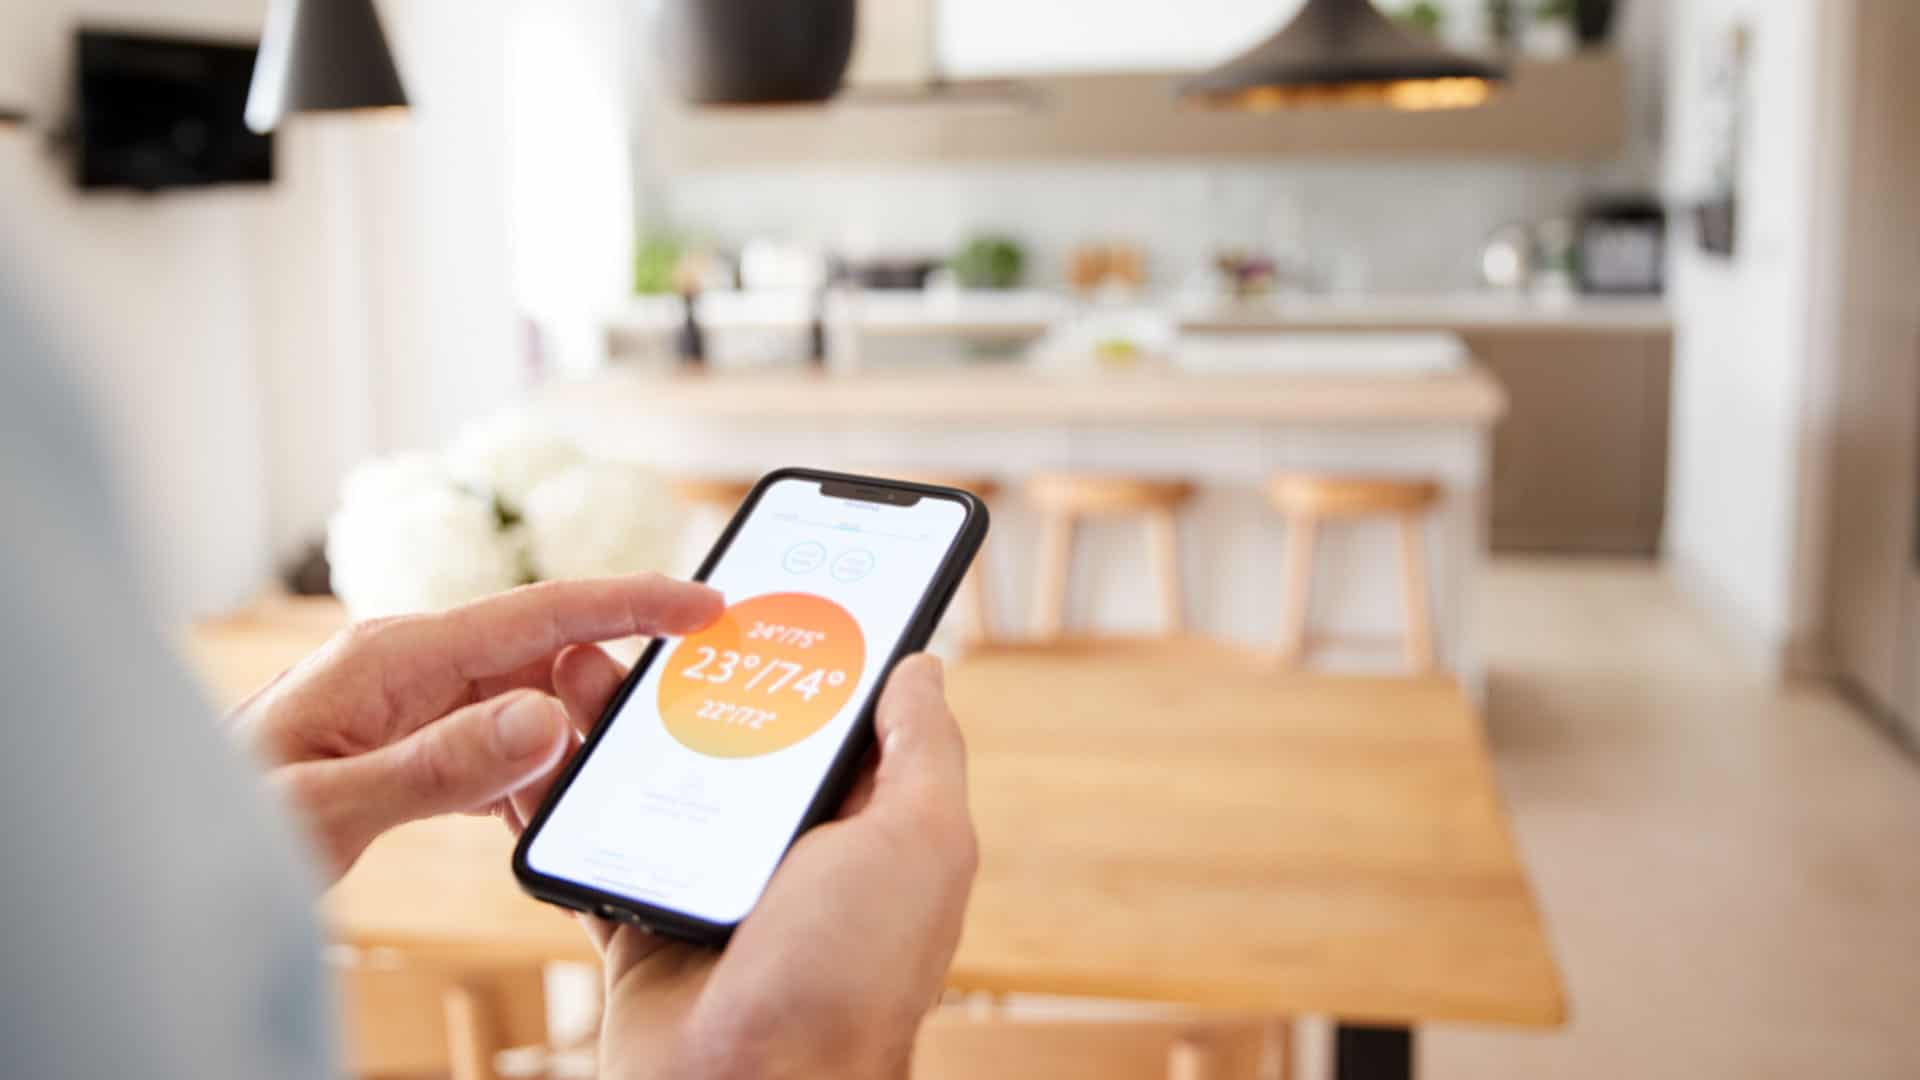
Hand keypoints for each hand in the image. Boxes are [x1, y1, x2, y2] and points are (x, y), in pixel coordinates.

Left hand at [233, 576, 723, 882]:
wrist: (158, 862)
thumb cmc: (219, 828)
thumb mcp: (328, 809)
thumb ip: (439, 767)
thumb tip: (548, 718)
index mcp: (393, 655)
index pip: (538, 612)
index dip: (632, 604)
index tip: (708, 607)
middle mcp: (408, 664)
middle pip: (543, 656)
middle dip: (597, 698)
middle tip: (632, 751)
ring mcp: (409, 701)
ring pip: (525, 706)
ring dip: (557, 751)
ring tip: (561, 801)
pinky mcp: (408, 741)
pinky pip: (494, 745)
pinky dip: (525, 780)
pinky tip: (524, 816)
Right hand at [501, 651, 976, 1079]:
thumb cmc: (846, 977)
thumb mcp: (917, 842)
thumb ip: (922, 749)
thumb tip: (921, 663)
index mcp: (868, 828)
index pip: (844, 718)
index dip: (814, 653)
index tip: (775, 586)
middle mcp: (794, 853)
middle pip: (739, 737)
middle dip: (696, 673)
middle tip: (649, 615)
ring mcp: (714, 886)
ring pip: (661, 778)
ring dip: (618, 721)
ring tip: (578, 663)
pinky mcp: (644, 921)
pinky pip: (600, 842)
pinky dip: (563, 802)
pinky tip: (536, 750)